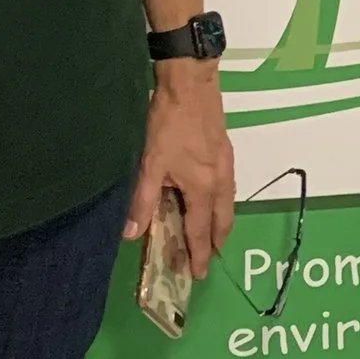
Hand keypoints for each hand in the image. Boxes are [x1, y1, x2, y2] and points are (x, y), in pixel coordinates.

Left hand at [127, 62, 234, 276]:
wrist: (191, 84)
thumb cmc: (169, 124)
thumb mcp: (150, 163)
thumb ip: (142, 201)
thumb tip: (132, 234)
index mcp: (203, 188)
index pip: (200, 231)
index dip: (198, 254)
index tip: (198, 274)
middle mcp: (220, 181)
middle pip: (222, 221)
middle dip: (215, 243)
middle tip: (206, 259)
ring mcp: (226, 165)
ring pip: (228, 205)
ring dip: (219, 224)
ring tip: (209, 235)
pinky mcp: (226, 152)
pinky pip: (227, 189)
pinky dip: (221, 205)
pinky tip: (210, 200)